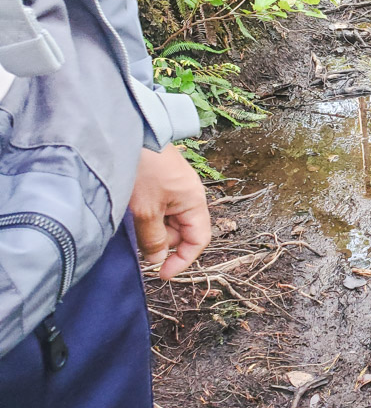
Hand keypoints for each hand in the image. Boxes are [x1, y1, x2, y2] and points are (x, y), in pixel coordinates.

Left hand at [130, 144, 210, 279]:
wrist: (134, 132)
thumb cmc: (144, 170)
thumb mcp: (146, 211)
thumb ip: (154, 239)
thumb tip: (158, 259)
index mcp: (195, 202)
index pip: (198, 240)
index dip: (183, 260)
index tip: (162, 274)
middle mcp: (190, 196)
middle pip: (183, 231)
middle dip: (163, 242)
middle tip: (140, 243)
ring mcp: (177, 188)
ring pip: (169, 220)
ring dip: (154, 228)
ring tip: (134, 220)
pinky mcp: (163, 182)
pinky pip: (161, 208)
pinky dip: (150, 216)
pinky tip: (135, 210)